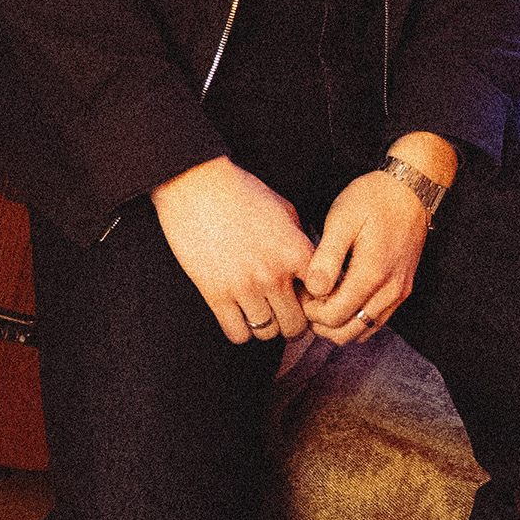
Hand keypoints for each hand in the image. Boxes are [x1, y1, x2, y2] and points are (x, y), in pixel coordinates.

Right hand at [150, 157, 315, 343]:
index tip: (307, 300)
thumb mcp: (285, 210)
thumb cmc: (242, 193)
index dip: (317, 303)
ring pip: (267, 333)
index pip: (322, 298)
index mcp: (297, 252)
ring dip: (266, 326)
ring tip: (260, 311)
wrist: (197, 186)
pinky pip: (237, 333)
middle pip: (296, 326)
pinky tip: (239, 314)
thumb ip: (301, 240)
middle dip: (293, 323)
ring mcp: (244, 287)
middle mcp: (274, 274)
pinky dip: (240, 329)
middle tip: (284, 313)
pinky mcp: (215, 294)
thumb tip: (312, 267)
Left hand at [302, 136, 456, 346]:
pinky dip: (356, 319)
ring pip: (362, 331)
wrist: (410, 190)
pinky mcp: (403, 290)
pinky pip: (377, 321)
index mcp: (371, 274)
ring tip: (324, 300)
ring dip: (338, 324)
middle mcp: (389, 290)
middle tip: (308, 300)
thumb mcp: (341, 219)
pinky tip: (344, 299)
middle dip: (321, 323)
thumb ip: (326, 258)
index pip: (333, 316)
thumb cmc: (374, 199)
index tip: (301, 291)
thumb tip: (314, 289)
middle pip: (346, 332)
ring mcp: (399, 293)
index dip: (310, 311)